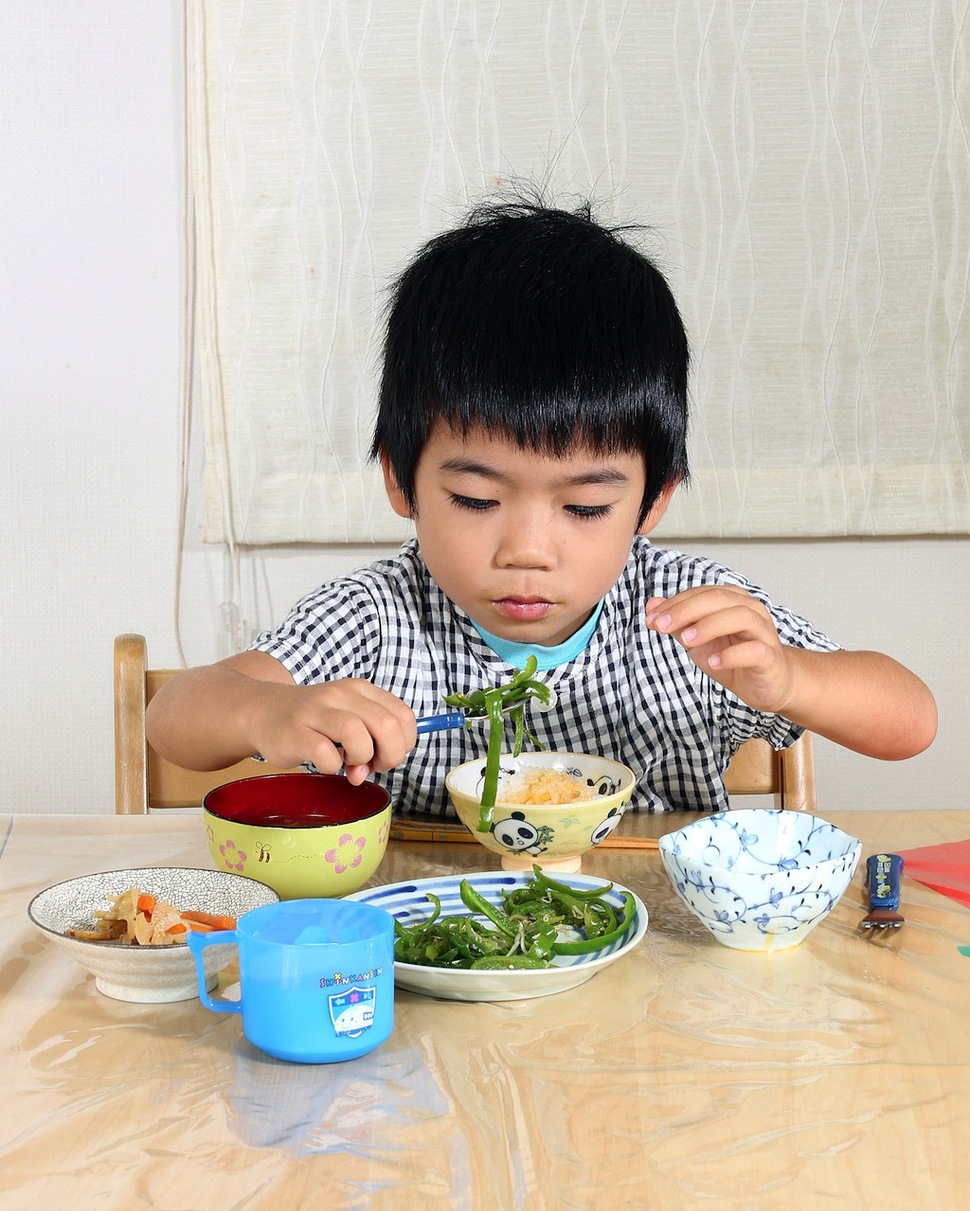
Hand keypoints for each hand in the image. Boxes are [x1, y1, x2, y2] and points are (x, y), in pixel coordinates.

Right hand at [246, 678, 417, 783]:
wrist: (264, 712)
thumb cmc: (313, 722)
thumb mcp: (348, 719)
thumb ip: (371, 742)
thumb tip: (373, 770)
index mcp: (360, 690)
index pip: (403, 716)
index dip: (403, 743)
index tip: (386, 754)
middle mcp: (341, 695)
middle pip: (387, 726)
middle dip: (389, 755)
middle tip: (372, 765)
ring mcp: (317, 711)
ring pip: (358, 735)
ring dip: (361, 758)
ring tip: (348, 763)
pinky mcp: (296, 732)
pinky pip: (326, 755)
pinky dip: (332, 767)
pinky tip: (325, 763)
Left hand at [646, 585, 796, 713]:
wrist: (769, 684)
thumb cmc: (734, 657)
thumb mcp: (699, 641)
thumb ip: (678, 624)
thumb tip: (652, 606)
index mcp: (732, 601)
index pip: (700, 594)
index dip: (674, 604)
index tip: (651, 619)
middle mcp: (750, 610)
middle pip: (719, 599)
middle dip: (686, 610)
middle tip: (660, 626)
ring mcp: (763, 632)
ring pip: (741, 617)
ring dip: (709, 626)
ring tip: (686, 641)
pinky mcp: (771, 657)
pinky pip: (755, 650)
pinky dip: (732, 655)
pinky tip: (713, 662)